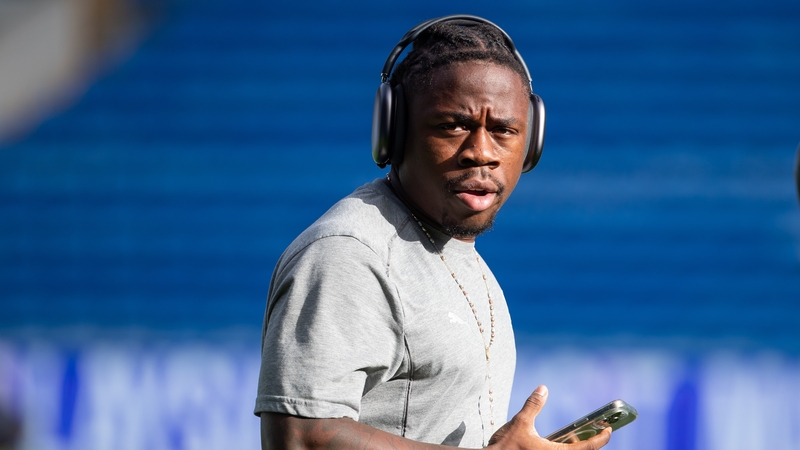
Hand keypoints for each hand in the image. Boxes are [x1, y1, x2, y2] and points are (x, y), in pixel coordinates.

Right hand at [487, 385, 611, 449]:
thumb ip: (533, 405)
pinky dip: (565, 449)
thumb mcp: (520, 422)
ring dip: (578, 447)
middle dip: (592, 444)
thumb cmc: (506, 447)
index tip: (609, 430)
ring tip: (581, 437)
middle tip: (598, 432)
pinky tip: (561, 443)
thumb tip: (543, 389)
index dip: (602, 439)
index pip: (588, 447)